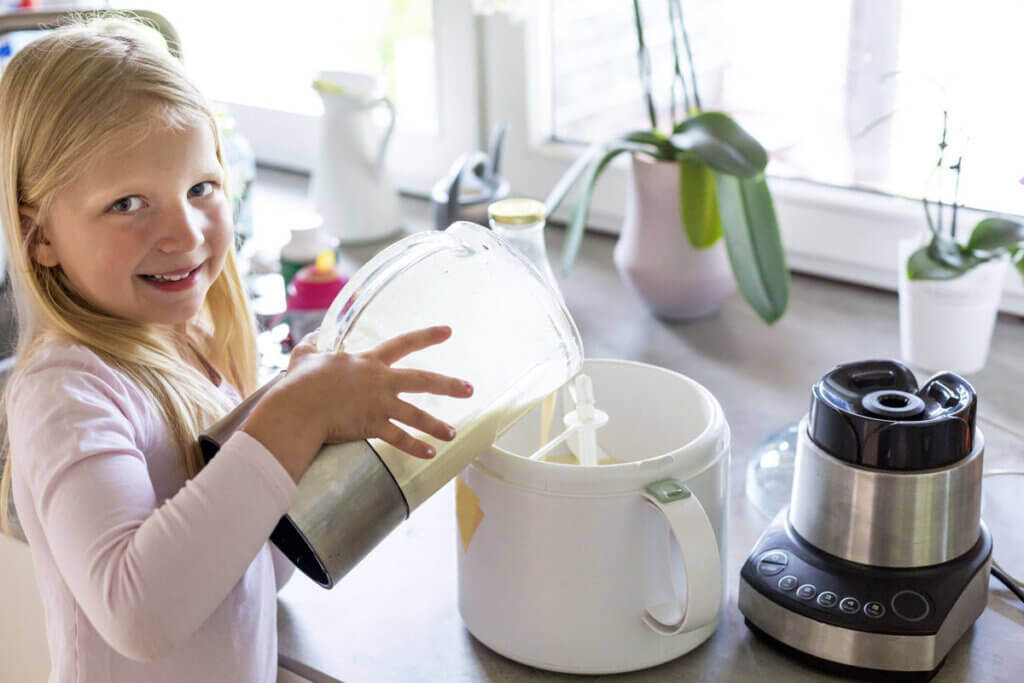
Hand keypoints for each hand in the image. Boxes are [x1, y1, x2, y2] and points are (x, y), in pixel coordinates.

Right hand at [242, 326, 472, 481]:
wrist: (297, 406)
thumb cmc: (299, 382)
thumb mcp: (306, 356)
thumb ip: (314, 345)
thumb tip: (313, 337)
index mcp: (367, 362)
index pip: (403, 343)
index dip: (427, 336)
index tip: (448, 332)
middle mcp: (379, 381)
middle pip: (422, 380)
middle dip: (448, 385)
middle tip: (469, 389)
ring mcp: (378, 404)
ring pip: (416, 415)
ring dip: (437, 425)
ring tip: (452, 433)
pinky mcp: (372, 426)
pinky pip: (399, 439)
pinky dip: (415, 447)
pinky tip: (430, 453)